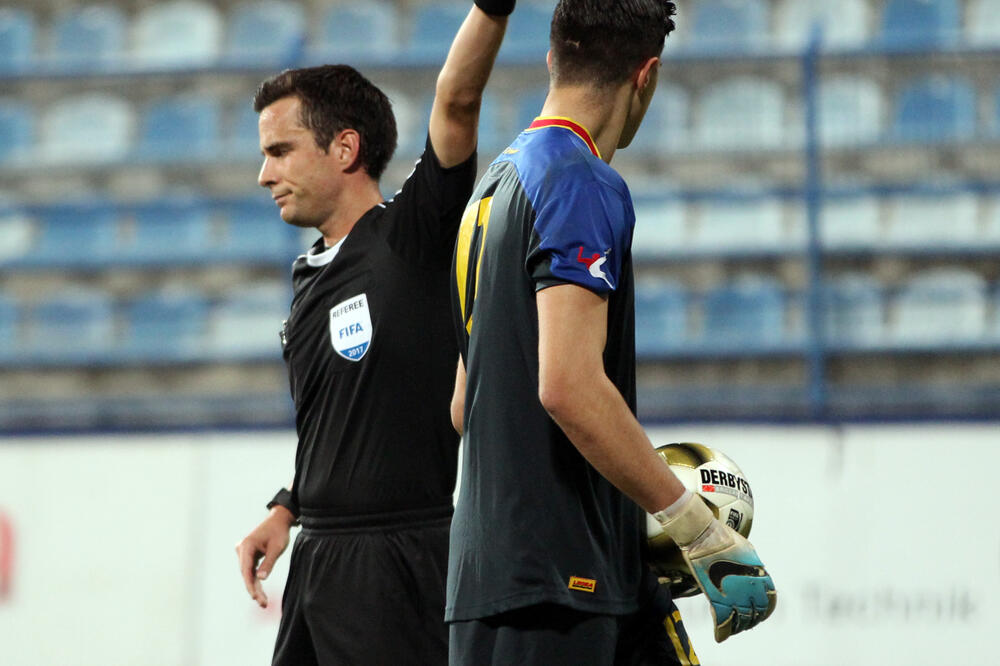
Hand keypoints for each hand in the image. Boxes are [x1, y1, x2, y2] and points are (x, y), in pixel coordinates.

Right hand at [235, 506, 294, 607]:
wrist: (279, 520)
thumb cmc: (279, 532)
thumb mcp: (277, 548)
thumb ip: (269, 563)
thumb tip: (261, 579)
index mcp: (246, 546)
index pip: (246, 570)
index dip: (250, 585)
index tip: (255, 597)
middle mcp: (242, 549)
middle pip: (246, 574)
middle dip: (254, 589)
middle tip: (263, 604)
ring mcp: (244, 552)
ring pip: (248, 574)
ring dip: (255, 587)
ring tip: (263, 602)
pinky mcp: (249, 555)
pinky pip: (251, 570)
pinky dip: (256, 580)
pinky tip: (260, 593)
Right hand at [682, 519, 776, 641]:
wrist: (704, 536)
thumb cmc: (723, 537)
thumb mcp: (748, 550)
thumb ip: (753, 565)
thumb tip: (755, 573)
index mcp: (761, 577)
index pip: (769, 603)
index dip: (764, 612)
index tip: (758, 614)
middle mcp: (751, 590)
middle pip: (756, 614)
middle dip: (751, 621)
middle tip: (744, 623)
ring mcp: (734, 595)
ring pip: (741, 621)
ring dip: (738, 627)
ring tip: (733, 628)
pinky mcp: (717, 599)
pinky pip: (722, 623)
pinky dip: (721, 632)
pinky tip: (719, 637)